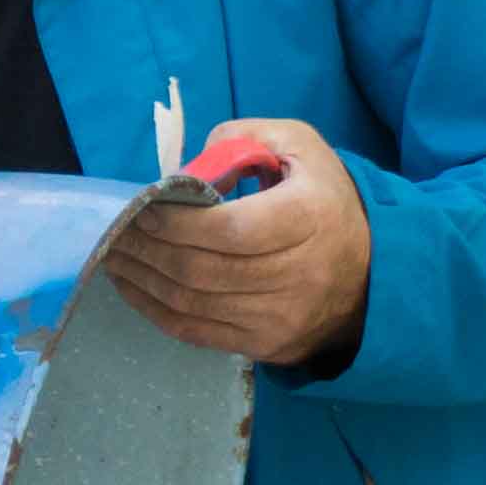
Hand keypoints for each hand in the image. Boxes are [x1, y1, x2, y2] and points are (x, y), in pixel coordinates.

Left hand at [103, 120, 373, 369]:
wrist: (374, 272)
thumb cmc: (325, 199)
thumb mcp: (298, 146)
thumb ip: (244, 139)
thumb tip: (188, 170)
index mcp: (309, 218)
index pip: (230, 230)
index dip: (177, 223)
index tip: (142, 208)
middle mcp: (299, 275)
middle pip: (203, 270)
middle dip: (147, 250)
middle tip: (113, 230)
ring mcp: (282, 317)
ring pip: (194, 303)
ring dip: (142, 279)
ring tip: (111, 255)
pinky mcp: (267, 345)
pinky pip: (198, 332)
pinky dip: (156, 310)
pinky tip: (133, 286)